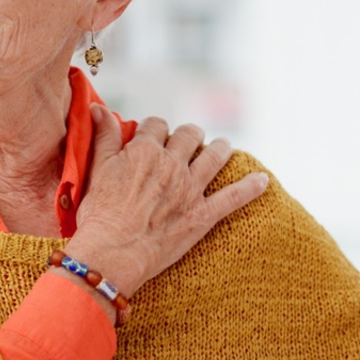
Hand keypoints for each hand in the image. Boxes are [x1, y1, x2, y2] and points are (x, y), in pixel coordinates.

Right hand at [65, 106, 267, 296]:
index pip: (156, 125)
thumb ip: (103, 136)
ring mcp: (190, 189)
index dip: (154, 129)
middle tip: (188, 140)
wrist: (113, 252)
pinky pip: (233, 197)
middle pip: (189, 135)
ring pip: (215, 156)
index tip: (151, 136)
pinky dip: (250, 188)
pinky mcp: (202, 215)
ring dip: (220, 148)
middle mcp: (172, 164)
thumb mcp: (97, 169)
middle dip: (189, 134)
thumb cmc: (99, 213)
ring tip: (224, 146)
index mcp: (145, 151)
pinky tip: (262, 180)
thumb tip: (98, 107)